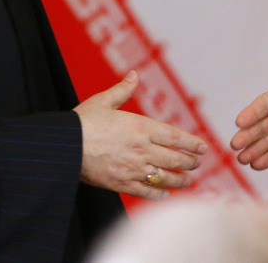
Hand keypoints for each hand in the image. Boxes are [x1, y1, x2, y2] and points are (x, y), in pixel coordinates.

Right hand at [74, 71, 207, 199]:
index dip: (192, 144)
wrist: (64, 147)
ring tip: (188, 181)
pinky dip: (159, 193)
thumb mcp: (103, 101)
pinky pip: (146, 191)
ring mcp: (133, 168)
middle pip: (175, 159)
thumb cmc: (82, 122)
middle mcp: (142, 149)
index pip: (175, 137)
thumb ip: (123, 90)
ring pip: (165, 177)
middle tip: (197, 164)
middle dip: (190, 162)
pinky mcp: (121, 184)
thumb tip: (134, 75)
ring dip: (180, 180)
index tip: (203, 148)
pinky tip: (165, 193)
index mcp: (141, 127)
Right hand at [230, 58, 267, 169]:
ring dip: (254, 149)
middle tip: (235, 144)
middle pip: (261, 124)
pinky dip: (267, 159)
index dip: (252, 112)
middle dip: (248, 134)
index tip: (239, 121)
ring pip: (267, 141)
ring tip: (241, 159)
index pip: (266, 103)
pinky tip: (255, 165)